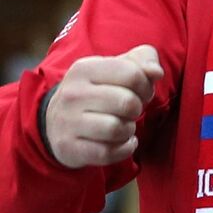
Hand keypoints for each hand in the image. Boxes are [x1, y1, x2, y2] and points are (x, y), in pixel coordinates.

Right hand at [44, 45, 163, 168]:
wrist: (56, 120)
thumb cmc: (99, 89)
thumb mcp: (118, 66)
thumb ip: (144, 59)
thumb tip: (156, 72)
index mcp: (85, 68)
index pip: (132, 74)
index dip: (145, 86)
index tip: (140, 92)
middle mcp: (72, 94)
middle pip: (127, 103)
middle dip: (137, 108)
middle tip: (131, 110)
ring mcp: (67, 122)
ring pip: (116, 129)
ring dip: (129, 130)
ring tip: (124, 125)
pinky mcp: (68, 148)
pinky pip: (107, 153)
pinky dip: (123, 149)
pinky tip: (121, 142)